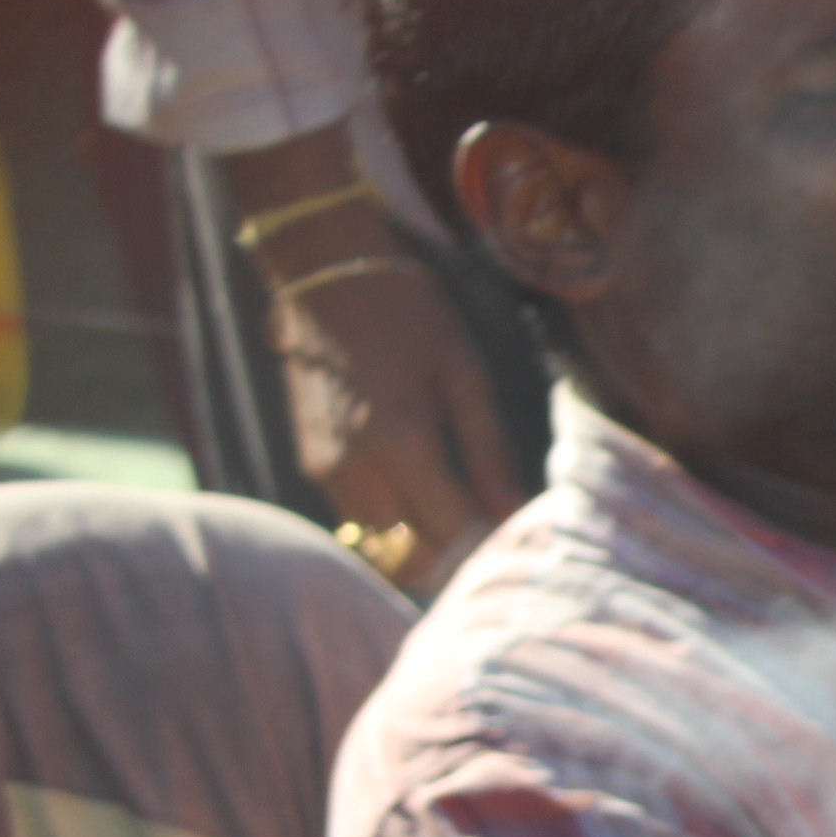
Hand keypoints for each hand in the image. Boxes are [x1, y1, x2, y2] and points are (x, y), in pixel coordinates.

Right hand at [269, 252, 518, 593]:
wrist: (327, 281)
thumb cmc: (411, 318)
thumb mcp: (465, 374)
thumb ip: (490, 450)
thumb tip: (514, 512)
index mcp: (404, 446)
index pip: (454, 531)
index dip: (492, 545)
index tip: (523, 538)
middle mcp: (358, 471)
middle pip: (414, 554)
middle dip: (459, 555)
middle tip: (499, 537)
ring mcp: (328, 473)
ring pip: (383, 546)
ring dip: (426, 547)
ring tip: (468, 520)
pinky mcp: (313, 467)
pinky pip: (360, 521)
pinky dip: (396, 526)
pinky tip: (429, 501)